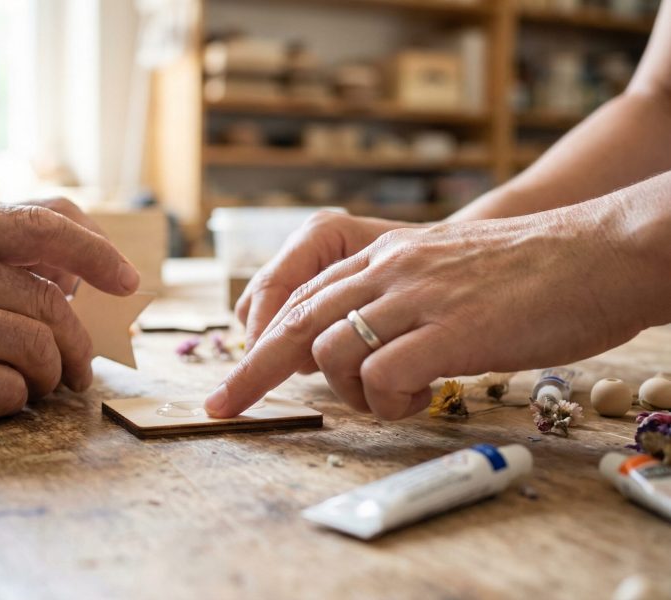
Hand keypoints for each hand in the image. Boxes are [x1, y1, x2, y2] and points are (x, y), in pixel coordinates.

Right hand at [0, 203, 140, 425]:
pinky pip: (1, 387)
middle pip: (48, 299)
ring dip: (50, 376)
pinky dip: (15, 401)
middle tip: (79, 369)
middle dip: (77, 342)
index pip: (44, 220)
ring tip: (40, 390)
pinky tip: (2, 403)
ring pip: (34, 345)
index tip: (126, 280)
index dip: (97, 251)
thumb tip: (57, 276)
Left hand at [207, 201, 656, 419]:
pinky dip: (390, 400)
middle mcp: (388, 269)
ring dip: (352, 392)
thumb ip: (397, 298)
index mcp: (384, 255)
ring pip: (330, 353)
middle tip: (222, 408)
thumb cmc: (532, 272)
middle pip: (292, 324)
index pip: (299, 297)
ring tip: (398, 395)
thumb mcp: (444, 270)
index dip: (258, 339)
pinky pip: (382, 375)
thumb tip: (360, 348)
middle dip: (250, 372)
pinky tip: (425, 395)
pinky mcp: (450, 329)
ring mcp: (416, 296)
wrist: (601, 251)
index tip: (233, 378)